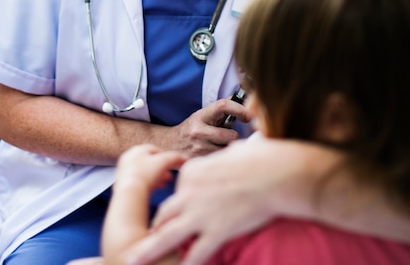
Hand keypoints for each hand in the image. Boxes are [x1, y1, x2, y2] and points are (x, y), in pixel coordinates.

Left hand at [113, 144, 186, 194]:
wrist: (130, 193)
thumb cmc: (146, 175)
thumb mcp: (165, 162)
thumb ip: (176, 158)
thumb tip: (185, 158)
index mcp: (137, 149)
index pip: (154, 150)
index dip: (165, 157)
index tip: (172, 165)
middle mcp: (128, 158)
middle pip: (149, 162)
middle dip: (161, 170)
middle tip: (169, 178)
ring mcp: (124, 171)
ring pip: (144, 173)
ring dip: (155, 178)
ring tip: (163, 185)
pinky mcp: (122, 184)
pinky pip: (138, 182)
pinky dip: (147, 185)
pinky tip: (153, 191)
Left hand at [124, 136, 342, 264]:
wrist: (275, 173)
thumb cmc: (258, 160)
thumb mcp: (230, 154)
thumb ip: (219, 163)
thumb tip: (226, 160)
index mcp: (191, 172)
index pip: (178, 192)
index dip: (182, 204)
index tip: (184, 212)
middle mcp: (189, 192)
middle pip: (165, 213)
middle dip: (156, 229)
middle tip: (145, 242)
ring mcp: (200, 213)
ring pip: (167, 235)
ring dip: (150, 251)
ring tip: (134, 261)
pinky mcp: (216, 231)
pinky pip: (197, 254)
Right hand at [168, 96, 250, 157]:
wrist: (168, 145)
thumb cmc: (191, 129)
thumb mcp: (202, 115)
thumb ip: (220, 110)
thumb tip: (240, 99)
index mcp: (201, 116)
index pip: (223, 106)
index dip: (239, 109)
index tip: (249, 116)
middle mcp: (199, 131)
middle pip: (231, 135)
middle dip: (234, 137)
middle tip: (229, 137)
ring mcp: (199, 148)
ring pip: (228, 150)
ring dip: (228, 149)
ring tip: (220, 146)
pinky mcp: (199, 162)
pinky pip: (221, 161)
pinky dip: (222, 158)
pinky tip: (216, 155)